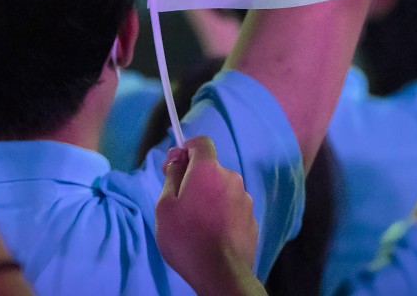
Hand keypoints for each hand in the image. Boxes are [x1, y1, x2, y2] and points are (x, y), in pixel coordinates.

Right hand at [154, 136, 262, 295]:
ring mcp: (245, 200)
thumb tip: (178, 161)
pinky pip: (232, 207)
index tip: (174, 165)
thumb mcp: (165, 205)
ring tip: (196, 222)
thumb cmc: (186, 237)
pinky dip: (221, 212)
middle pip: (211, 168)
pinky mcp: (252, 220)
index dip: (186, 148)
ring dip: (209, 196)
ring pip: (222, 188)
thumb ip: (172, 177)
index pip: (201, 142)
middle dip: (195, 177)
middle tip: (180, 200)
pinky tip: (212, 233)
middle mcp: (231, 178)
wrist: (220, 274)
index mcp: (208, 170)